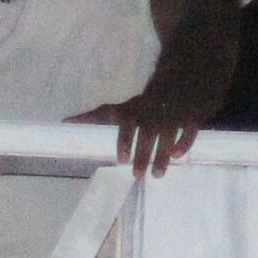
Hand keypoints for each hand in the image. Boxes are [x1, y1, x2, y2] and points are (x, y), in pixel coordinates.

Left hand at [75, 80, 206, 177]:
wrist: (178, 82)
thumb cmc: (144, 104)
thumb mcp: (121, 108)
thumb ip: (94, 117)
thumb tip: (65, 122)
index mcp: (136, 111)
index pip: (128, 124)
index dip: (124, 141)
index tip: (121, 158)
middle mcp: (153, 113)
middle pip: (147, 135)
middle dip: (142, 154)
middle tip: (137, 174)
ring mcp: (173, 115)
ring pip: (167, 135)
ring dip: (162, 155)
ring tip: (157, 175)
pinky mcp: (192, 117)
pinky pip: (190, 130)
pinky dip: (184, 142)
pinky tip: (178, 156)